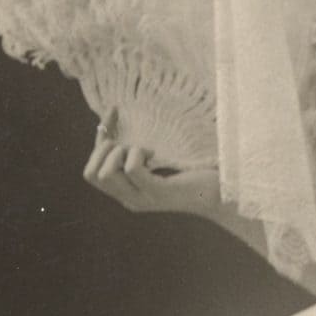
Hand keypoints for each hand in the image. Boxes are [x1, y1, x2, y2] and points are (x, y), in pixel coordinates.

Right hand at [83, 130, 223, 217]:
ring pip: (105, 173)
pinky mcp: (158, 192)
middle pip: (91, 175)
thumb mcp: (157, 159)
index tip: (114, 115)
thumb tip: (111, 120)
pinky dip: (136, 154)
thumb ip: (135, 149)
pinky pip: (131, 168)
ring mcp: (143, 198)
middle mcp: (130, 199)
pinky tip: (154, 154)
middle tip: (130, 144)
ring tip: (144, 150)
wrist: (224, 194)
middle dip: (103, 150)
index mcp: (127, 192)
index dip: (97, 142)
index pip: (90, 173)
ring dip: (119, 152)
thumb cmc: (194, 172)